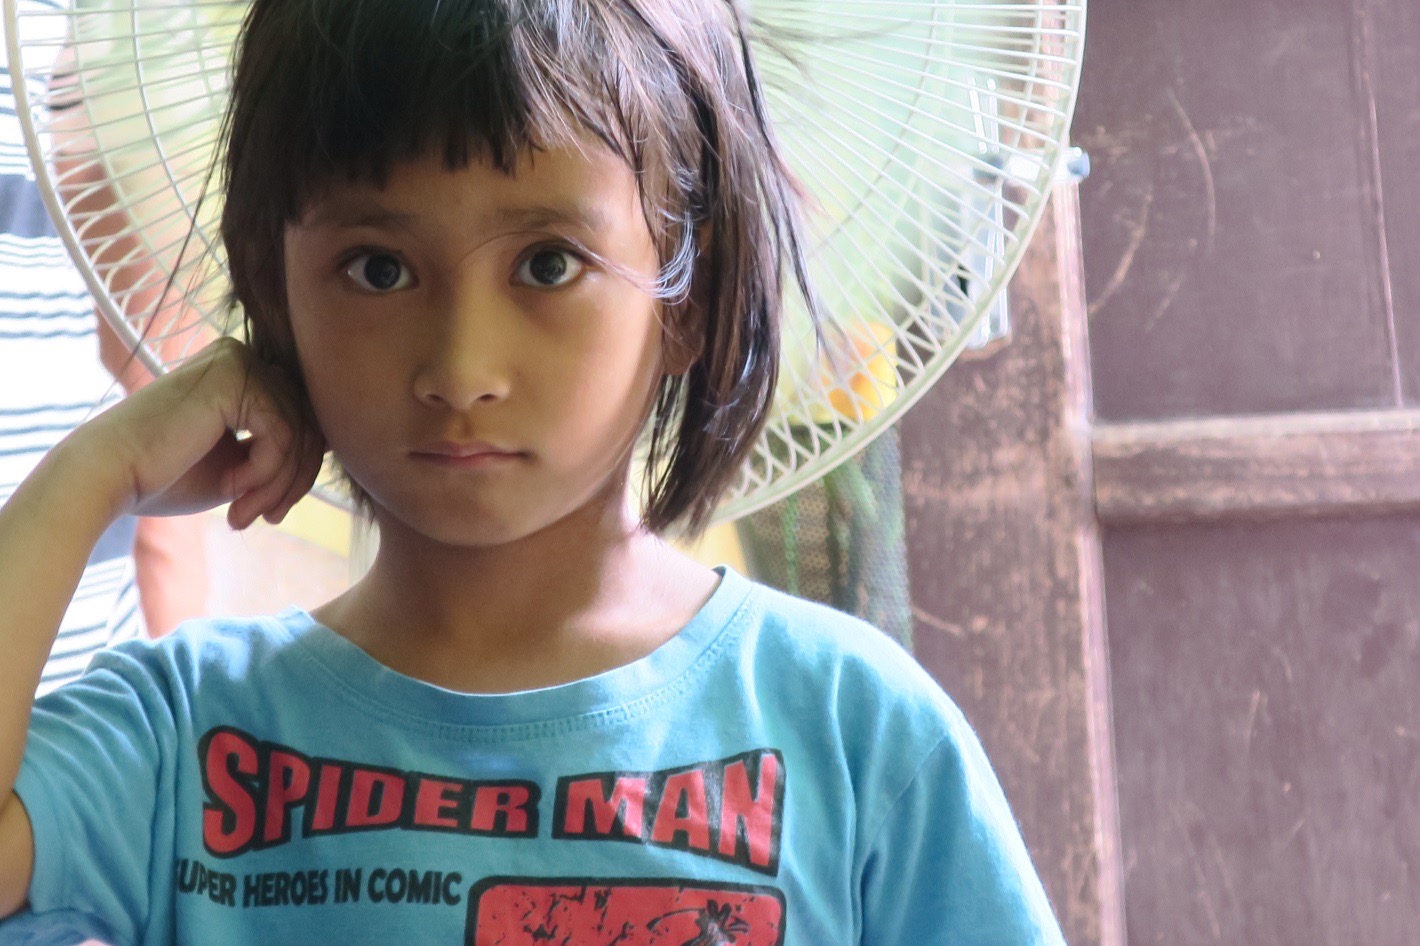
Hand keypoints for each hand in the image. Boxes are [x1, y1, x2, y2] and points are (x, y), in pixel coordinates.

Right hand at [78, 337, 326, 529]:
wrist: (108, 477)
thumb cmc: (164, 476)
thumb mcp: (240, 464)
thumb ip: (279, 452)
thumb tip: (331, 450)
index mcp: (243, 373)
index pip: (303, 422)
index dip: (297, 473)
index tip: (271, 511)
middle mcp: (244, 358)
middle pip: (309, 425)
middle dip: (293, 482)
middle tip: (266, 518)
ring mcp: (240, 362)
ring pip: (300, 433)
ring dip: (277, 485)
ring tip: (245, 513)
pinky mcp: (235, 377)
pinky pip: (282, 434)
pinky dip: (265, 472)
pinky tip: (233, 489)